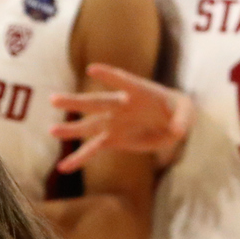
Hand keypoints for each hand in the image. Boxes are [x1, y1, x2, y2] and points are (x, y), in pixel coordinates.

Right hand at [49, 63, 194, 173]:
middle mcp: (121, 105)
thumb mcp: (187, 110)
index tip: (92, 70)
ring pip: (89, 126)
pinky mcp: (113, 139)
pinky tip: (63, 168)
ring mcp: (114, 122)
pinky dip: (79, 158)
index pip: (123, 81)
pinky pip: (93, 149)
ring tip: (52, 132)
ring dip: (71, 130)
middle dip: (76, 102)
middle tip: (54, 99)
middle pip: (96, 103)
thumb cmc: (179, 109)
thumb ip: (183, 119)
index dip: (109, 75)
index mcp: (139, 91)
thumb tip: (178, 131)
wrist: (171, 121)